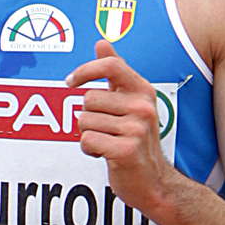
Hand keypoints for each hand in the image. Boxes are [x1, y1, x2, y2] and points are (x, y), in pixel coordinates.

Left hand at [64, 41, 172, 218]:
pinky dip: (90, 150)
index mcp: (143, 91)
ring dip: (88, 135)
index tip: (70, 83)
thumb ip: (116, 73)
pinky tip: (107, 155)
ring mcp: (136, 129)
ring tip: (109, 143)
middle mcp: (143, 107)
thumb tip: (102, 42)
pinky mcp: (126, 150)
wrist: (154, 182)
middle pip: (88, 99)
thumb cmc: (137, 141)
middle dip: (88, 117)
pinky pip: (87, 141)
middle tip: (106, 131)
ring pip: (84, 122)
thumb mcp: (130, 103)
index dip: (85, 70)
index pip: (110, 66)